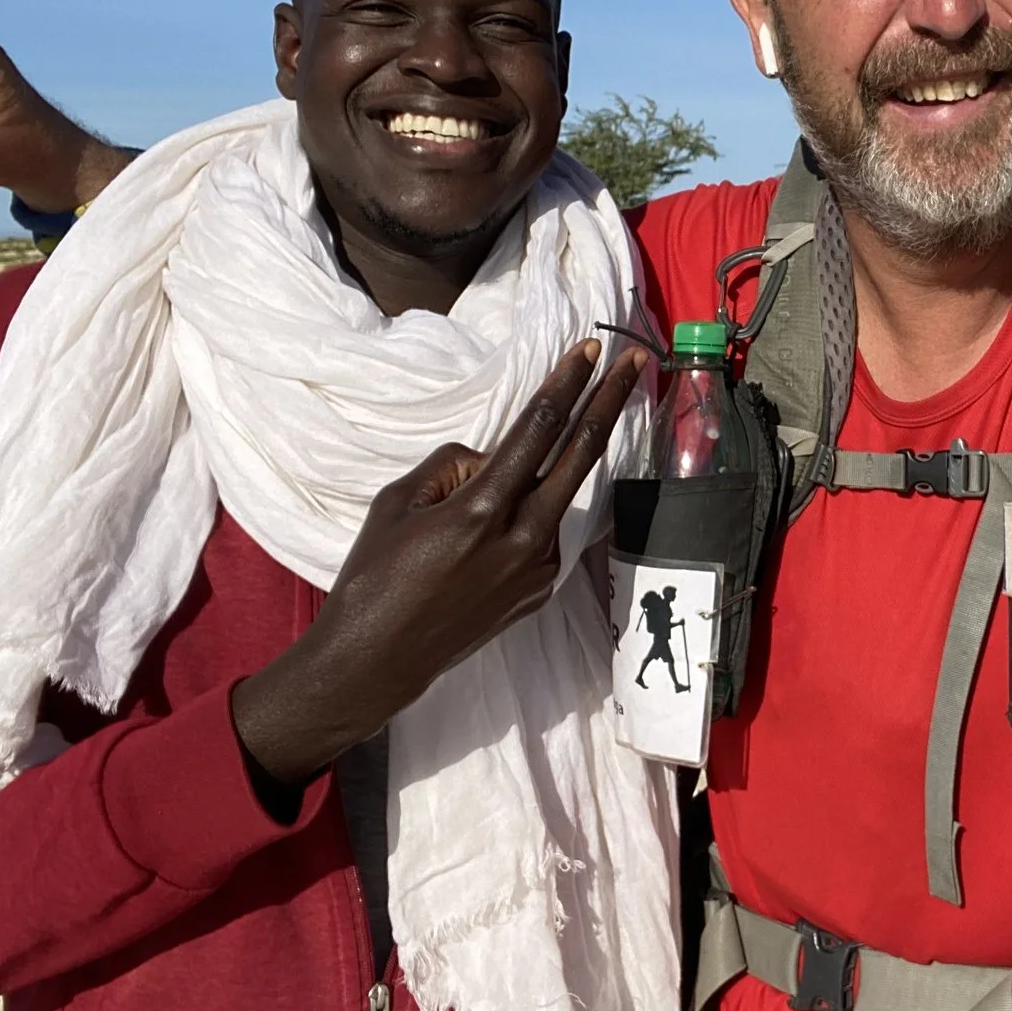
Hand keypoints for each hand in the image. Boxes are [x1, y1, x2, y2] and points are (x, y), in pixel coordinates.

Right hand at [230, 341, 647, 786]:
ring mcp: (538, 570)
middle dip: (610, 403)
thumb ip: (453, 465)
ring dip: (542, 475)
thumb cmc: (375, 576)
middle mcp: (523, 539)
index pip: (539, 430)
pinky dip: (523, 519)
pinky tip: (476, 543)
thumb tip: (492, 456)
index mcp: (483, 510)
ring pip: (554, 498)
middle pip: (581, 455)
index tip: (589, 349)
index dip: (567, 384)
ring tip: (480, 500)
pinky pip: (540, 535)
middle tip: (635, 363)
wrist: (379, 661)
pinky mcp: (540, 593)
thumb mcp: (398, 502)